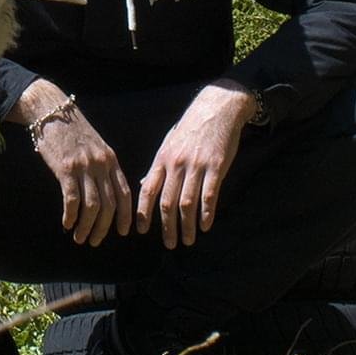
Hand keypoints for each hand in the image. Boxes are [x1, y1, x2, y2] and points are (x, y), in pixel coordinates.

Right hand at [8, 80, 131, 245]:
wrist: (51, 111)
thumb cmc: (72, 131)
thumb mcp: (95, 146)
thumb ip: (103, 166)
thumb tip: (108, 192)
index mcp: (111, 160)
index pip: (125, 193)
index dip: (125, 215)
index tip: (121, 232)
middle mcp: (101, 164)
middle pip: (109, 204)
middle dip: (103, 228)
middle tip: (94, 241)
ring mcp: (84, 166)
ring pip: (92, 206)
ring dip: (87, 226)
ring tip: (79, 237)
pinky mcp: (65, 168)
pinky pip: (71, 199)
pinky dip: (70, 216)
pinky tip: (66, 223)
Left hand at [136, 80, 255, 248]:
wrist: (215, 109)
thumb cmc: (189, 130)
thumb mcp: (168, 146)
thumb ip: (158, 169)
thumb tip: (144, 188)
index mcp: (161, 160)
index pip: (147, 190)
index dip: (142, 213)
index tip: (139, 231)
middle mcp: (176, 164)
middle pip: (167, 202)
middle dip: (166, 227)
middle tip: (169, 245)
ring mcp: (196, 165)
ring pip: (187, 202)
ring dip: (186, 225)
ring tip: (188, 240)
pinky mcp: (215, 166)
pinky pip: (209, 195)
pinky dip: (206, 213)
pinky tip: (205, 226)